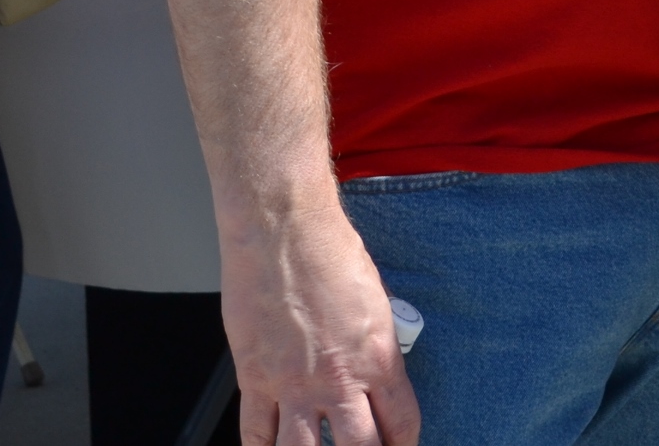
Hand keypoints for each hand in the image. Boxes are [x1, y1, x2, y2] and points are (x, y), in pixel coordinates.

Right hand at [219, 205, 419, 445]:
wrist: (285, 233)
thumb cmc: (331, 254)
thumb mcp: (376, 303)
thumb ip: (375, 345)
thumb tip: (373, 370)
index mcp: (378, 358)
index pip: (402, 423)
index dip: (404, 444)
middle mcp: (339, 379)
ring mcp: (294, 385)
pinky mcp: (255, 379)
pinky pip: (255, 434)